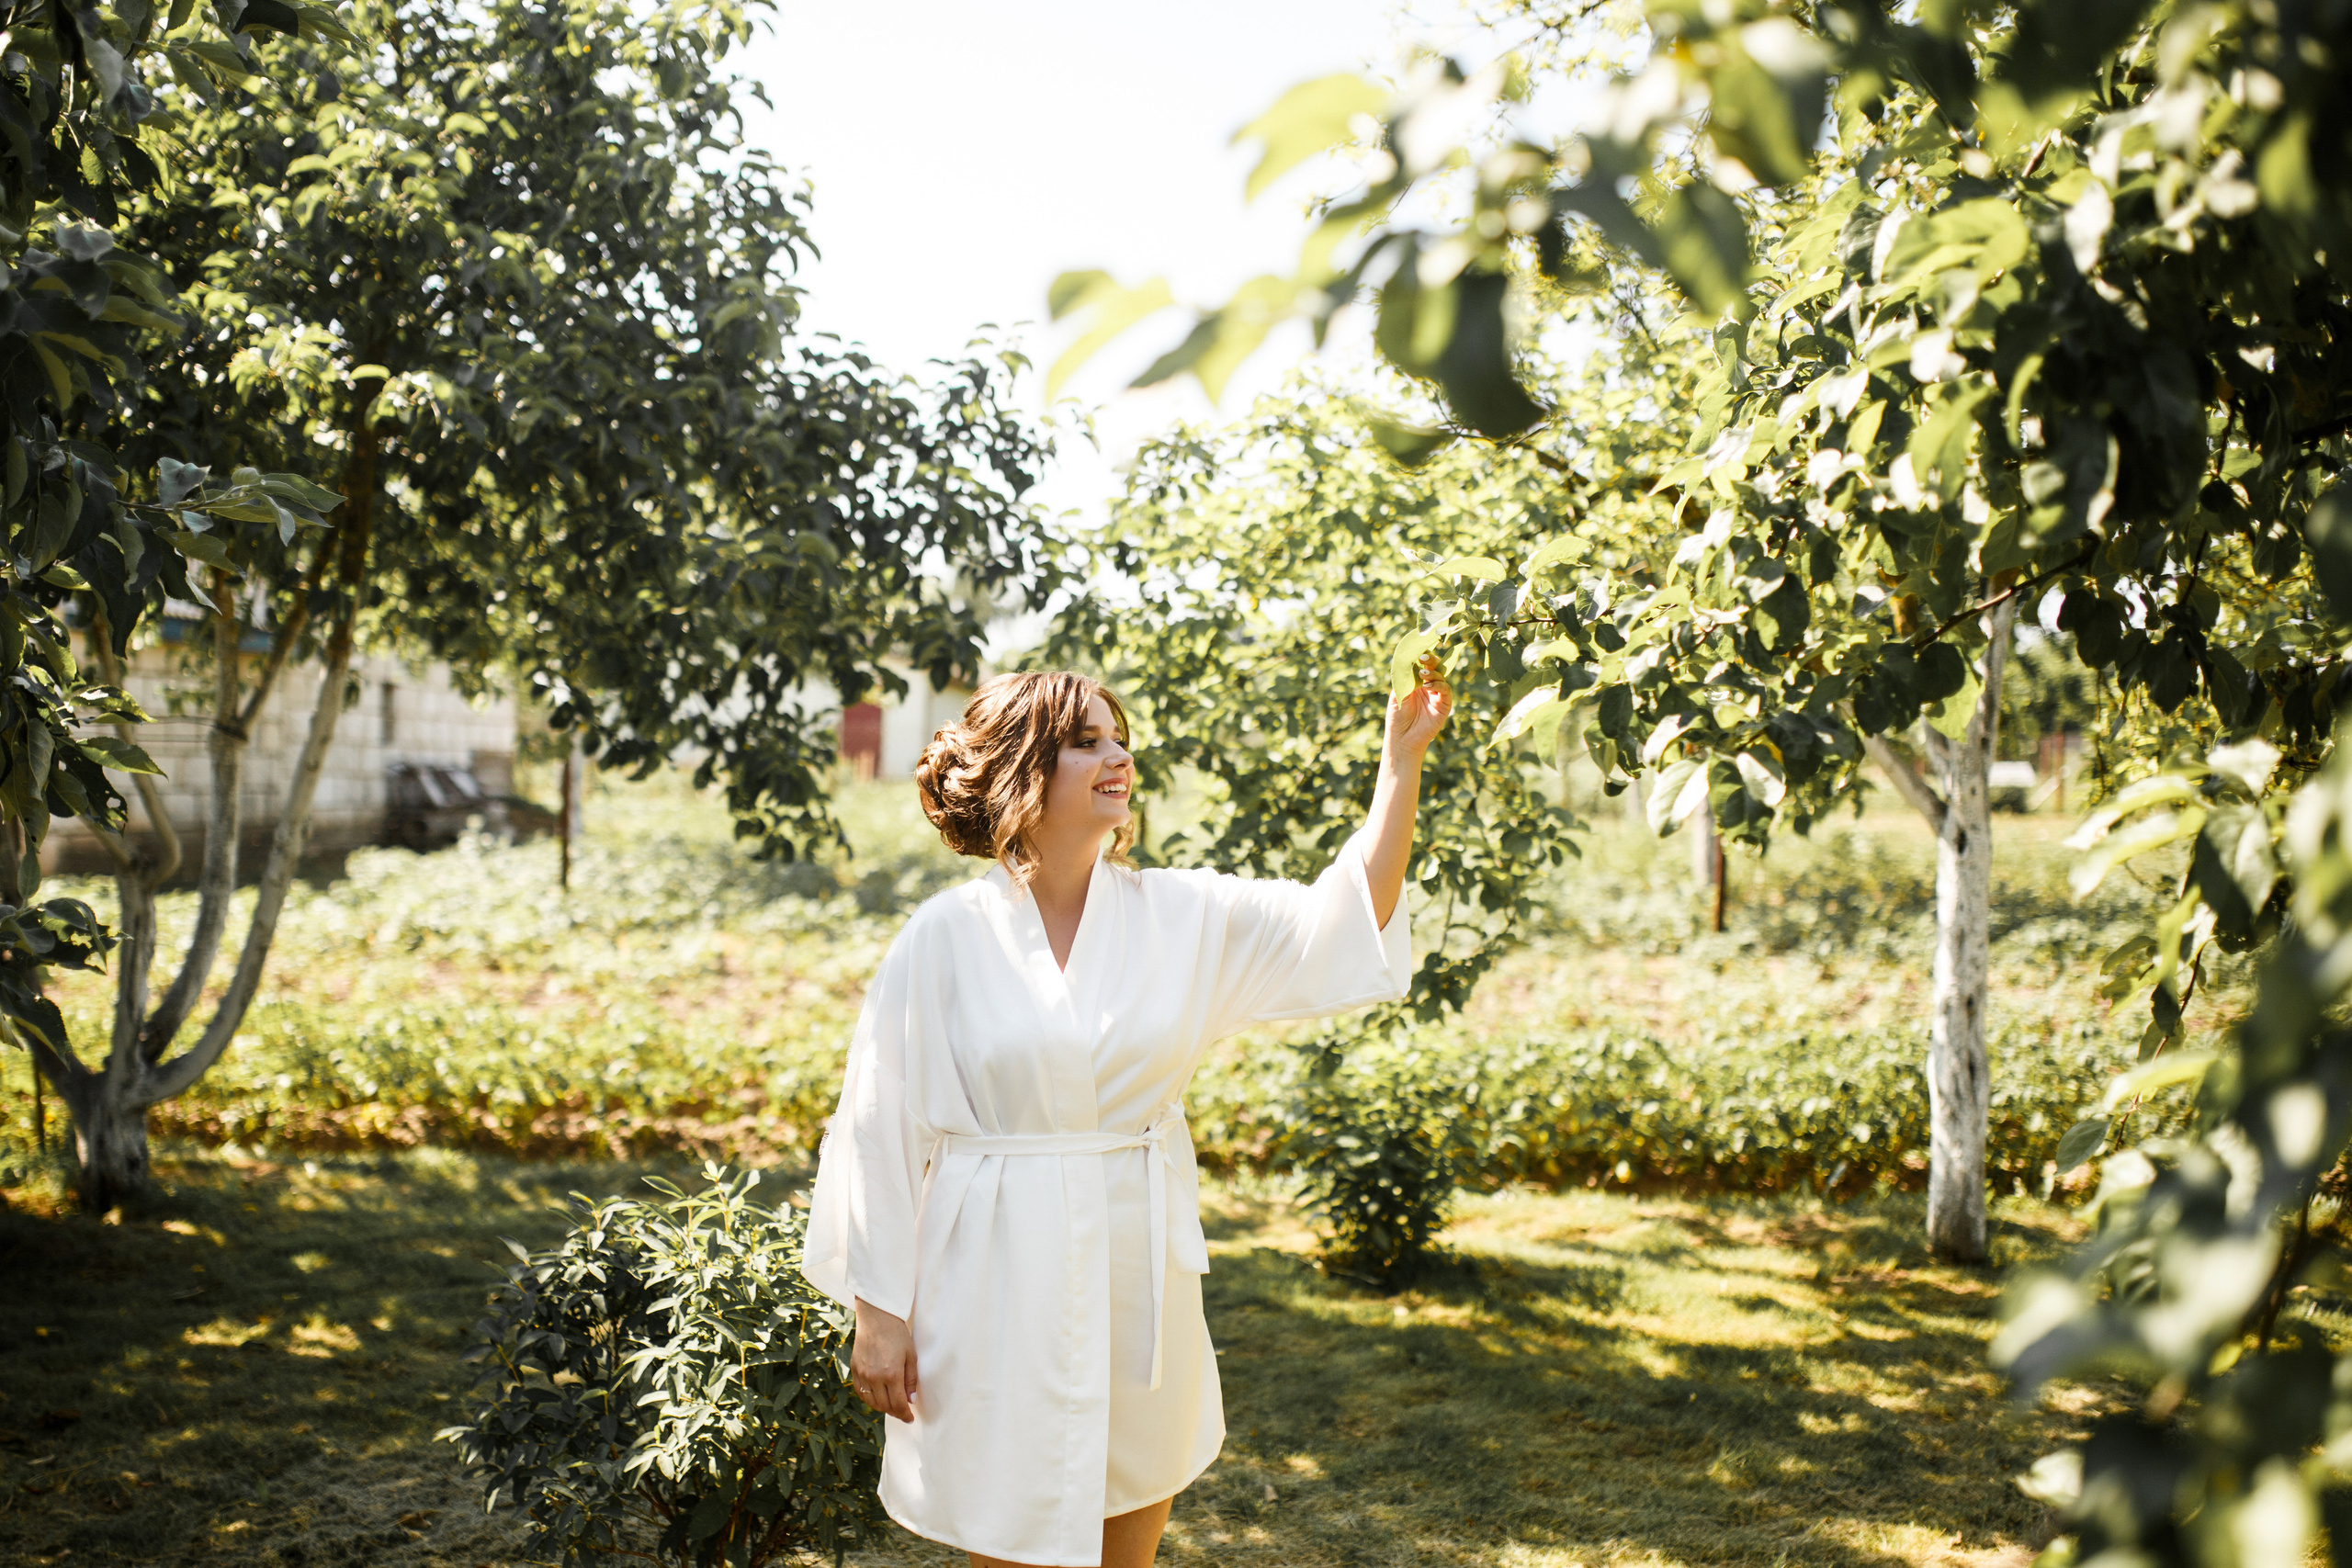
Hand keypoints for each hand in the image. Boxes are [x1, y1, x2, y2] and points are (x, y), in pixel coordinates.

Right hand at [851, 1297, 917, 1421]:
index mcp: (892, 1374)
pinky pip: (861, 1392)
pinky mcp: (854, 1369)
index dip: (905, 1415)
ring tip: (891, 1406)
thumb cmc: (897, 1335)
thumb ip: (911, 1380)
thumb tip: (911, 1400)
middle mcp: (875, 1377)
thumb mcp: (911, 1356)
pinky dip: (869, 1399)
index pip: (898, 1404)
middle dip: (895, 1412)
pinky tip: (877, 1397)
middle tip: (903, 1413)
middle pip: (884, 1406)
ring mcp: (862, 1374)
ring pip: (871, 1402)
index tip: (910, 1419)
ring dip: (882, 1408)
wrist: (877, 1317)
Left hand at [1384, 654, 1453, 764]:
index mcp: (1416, 681)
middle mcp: (1428, 685)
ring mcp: (1436, 694)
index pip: (1422, 664)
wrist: (1403, 737)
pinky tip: (1427, 686)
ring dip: (1432, 673)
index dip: (1421, 656)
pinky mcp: (1444, 704)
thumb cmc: (1397, 716)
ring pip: (1440, 676)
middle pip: (1434, 667)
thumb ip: (1406, 678)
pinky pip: (1445, 690)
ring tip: (1423, 675)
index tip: (1417, 651)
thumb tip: (1412, 661)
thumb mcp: (1398, 693)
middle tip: (1423, 658)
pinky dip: (1438, 685)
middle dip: (1430, 660)